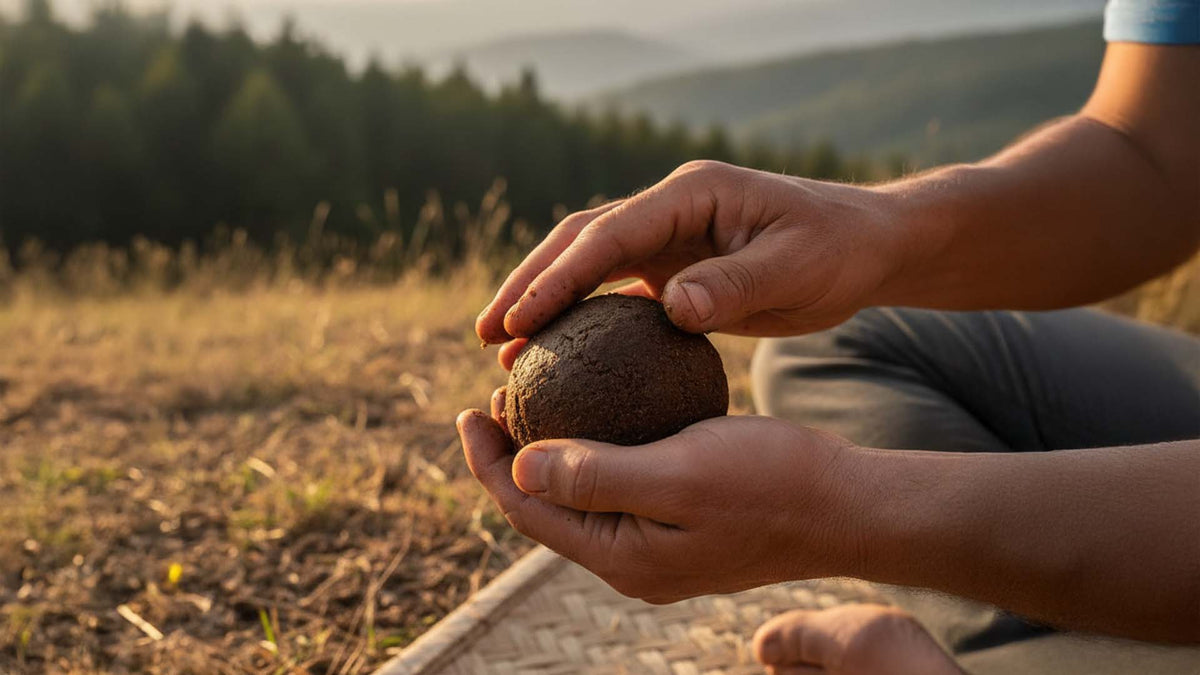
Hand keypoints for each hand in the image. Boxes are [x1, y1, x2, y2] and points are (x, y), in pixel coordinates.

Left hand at [457, 395, 866, 602]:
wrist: (845, 505)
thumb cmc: (771, 484)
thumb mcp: (679, 474)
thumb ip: (595, 477)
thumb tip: (518, 470)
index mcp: (621, 557)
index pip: (528, 511)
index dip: (489, 463)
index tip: (469, 408)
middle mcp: (631, 559)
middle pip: (546, 507)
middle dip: (512, 455)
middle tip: (497, 395)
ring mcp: (658, 544)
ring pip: (582, 494)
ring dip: (552, 449)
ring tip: (535, 398)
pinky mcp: (682, 522)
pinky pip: (620, 485)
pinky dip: (598, 446)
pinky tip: (603, 404)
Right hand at [476, 160, 904, 349]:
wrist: (864, 245)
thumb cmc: (836, 249)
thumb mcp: (796, 267)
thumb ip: (735, 284)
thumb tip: (673, 306)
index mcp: (691, 194)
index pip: (610, 233)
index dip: (560, 277)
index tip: (520, 321)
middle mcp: (669, 208)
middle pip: (580, 241)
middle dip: (530, 284)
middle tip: (486, 333)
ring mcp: (668, 236)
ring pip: (588, 264)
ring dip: (544, 300)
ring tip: (499, 348)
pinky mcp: (674, 266)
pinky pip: (614, 290)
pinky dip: (580, 318)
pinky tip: (556, 353)